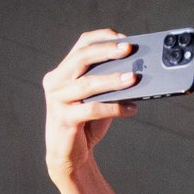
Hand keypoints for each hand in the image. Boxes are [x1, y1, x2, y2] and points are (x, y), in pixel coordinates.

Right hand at [43, 29, 138, 180]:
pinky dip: (114, 108)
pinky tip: (131, 109)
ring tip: (134, 78)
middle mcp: (56, 82)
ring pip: (87, 84)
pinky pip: (92, 109)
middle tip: (129, 49)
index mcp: (63, 72)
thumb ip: (109, 83)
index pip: (80, 45)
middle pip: (81, 58)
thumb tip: (137, 71)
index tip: (124, 38)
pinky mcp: (64, 119)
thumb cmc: (86, 123)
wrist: (71, 155)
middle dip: (107, 51)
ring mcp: (57, 100)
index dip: (102, 38)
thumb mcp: (98, 98)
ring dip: (113, 80)